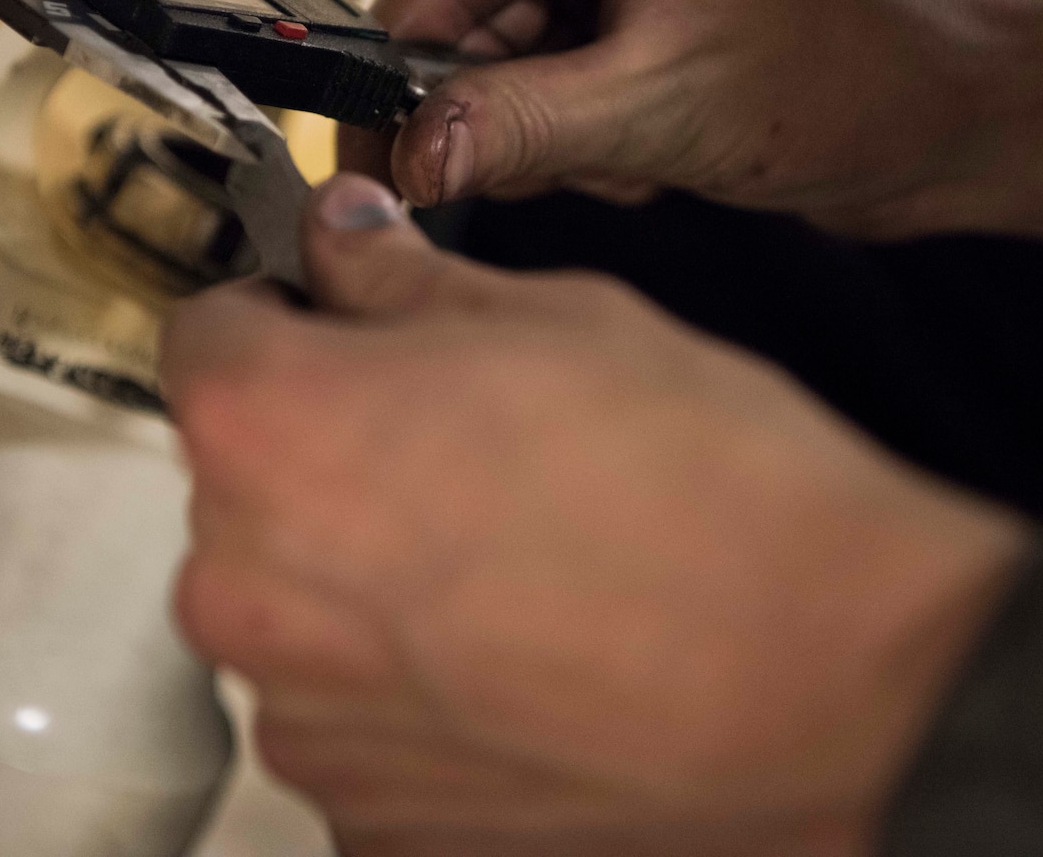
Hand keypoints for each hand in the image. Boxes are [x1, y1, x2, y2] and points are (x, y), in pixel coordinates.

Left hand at [163, 175, 1028, 854]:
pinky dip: (414, 699)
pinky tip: (523, 666)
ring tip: (515, 569)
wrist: (834, 692)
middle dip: (327, 456)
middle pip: (245, 487)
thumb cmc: (708, 493)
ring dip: (367, 585)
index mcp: (268, 429)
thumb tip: (342, 243)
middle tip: (461, 450)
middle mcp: (245, 585)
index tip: (337, 327)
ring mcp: (302, 725)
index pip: (207, 336)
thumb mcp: (554, 319)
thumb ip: (403, 281)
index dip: (281, 318)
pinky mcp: (367, 826)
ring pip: (299, 614)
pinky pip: (358, 727)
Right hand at [346, 0, 1042, 272]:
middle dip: (497, 111)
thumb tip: (404, 158)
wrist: (956, 120)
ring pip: (488, 66)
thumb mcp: (667, 108)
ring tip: (642, 153)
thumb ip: (520, 127)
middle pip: (456, 19)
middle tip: (577, 163)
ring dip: (542, 136)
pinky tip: (653, 151)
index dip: (403, 76)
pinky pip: (533, 87)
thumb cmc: (853, 76)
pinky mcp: (620, 2)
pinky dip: (573, 141)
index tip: (384, 170)